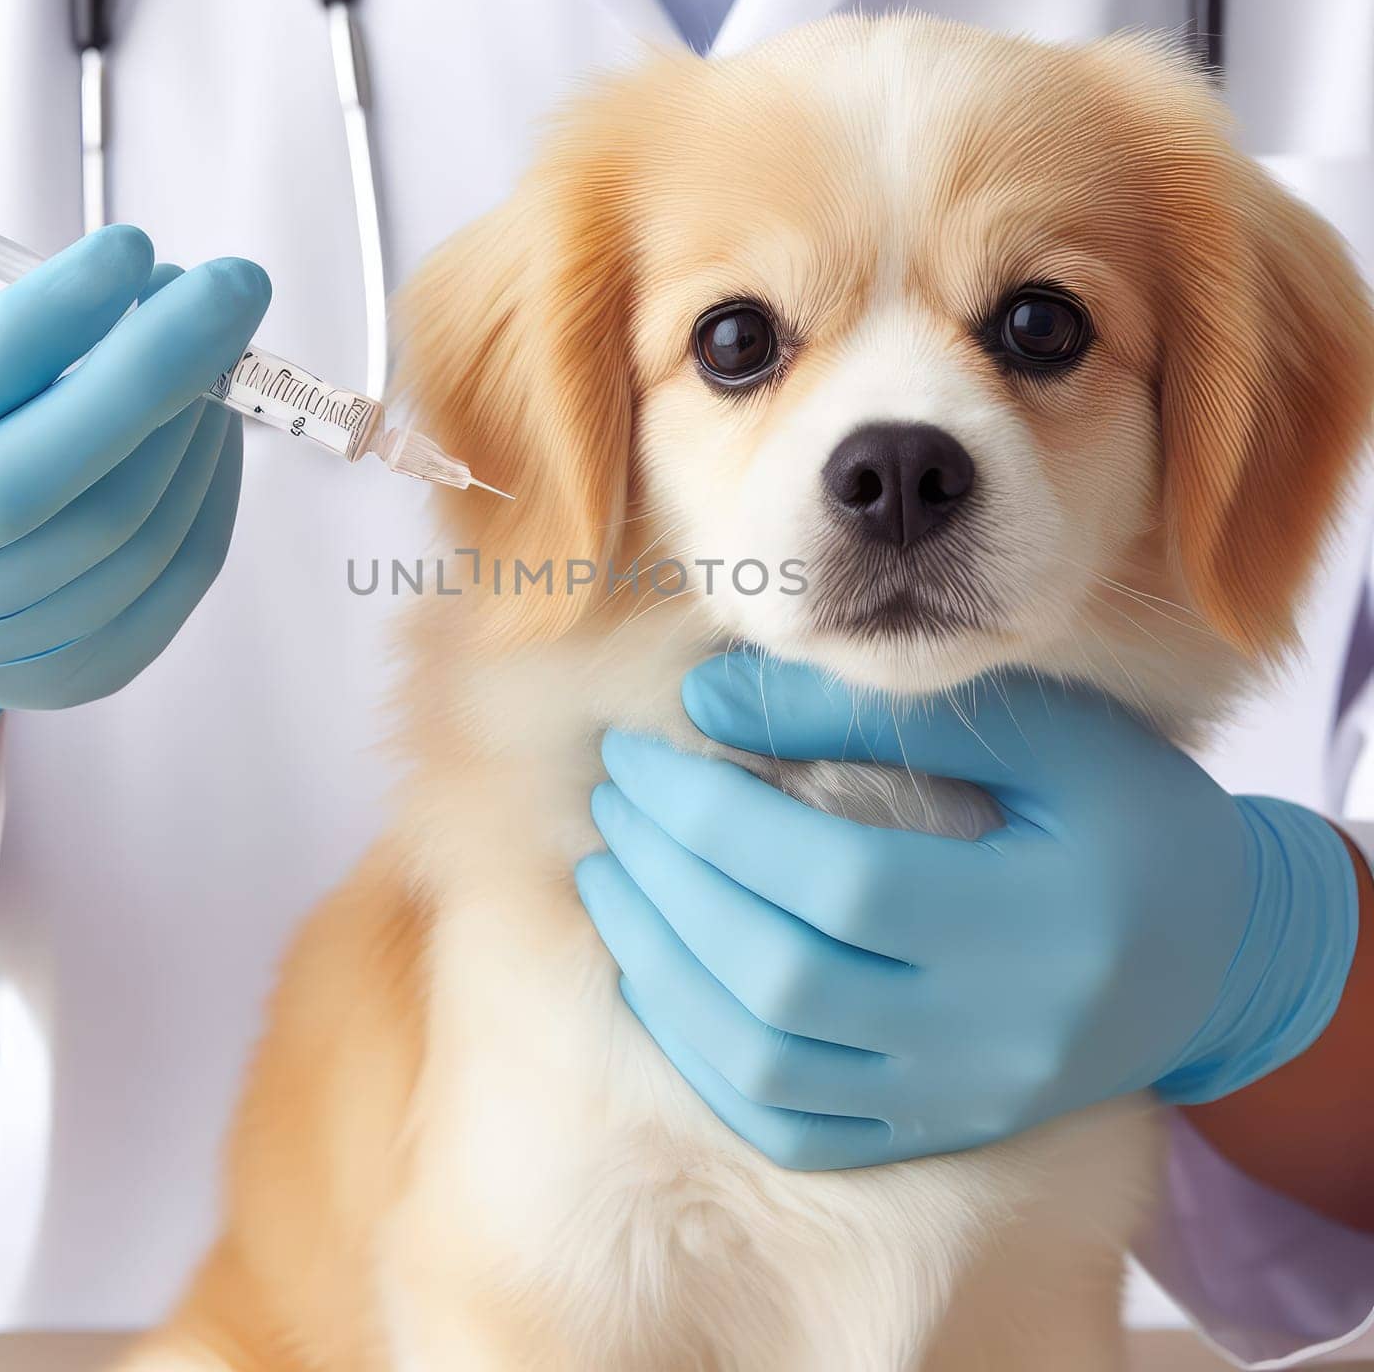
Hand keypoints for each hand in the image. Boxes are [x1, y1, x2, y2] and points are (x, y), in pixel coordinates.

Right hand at [0, 135, 270, 742]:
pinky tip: (216, 428)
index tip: (138, 245)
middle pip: (49, 482)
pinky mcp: (54, 677)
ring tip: (221, 348)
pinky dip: (212, 501)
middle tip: (235, 284)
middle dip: (160, 371)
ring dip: (195, 431)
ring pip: (121, 540)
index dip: (58, 314)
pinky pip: (165, 590)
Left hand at [577, 654, 1357, 1169]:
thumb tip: (709, 697)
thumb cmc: (1133, 816)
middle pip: (782, 979)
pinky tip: (660, 980)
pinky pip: (795, 1127)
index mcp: (1037, 918)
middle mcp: (995, 1032)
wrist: (1218, 954)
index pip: (832, 880)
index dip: (713, 817)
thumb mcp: (1049, 731)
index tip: (642, 754)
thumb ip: (885, 707)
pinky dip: (705, 1059)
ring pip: (769, 1068)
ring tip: (611, 876)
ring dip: (663, 971)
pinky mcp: (937, 1130)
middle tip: (615, 801)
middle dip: (668, 882)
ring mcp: (960, 1097)